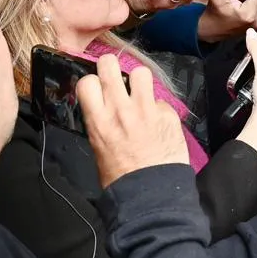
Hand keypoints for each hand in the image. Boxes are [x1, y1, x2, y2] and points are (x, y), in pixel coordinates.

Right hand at [77, 55, 189, 188]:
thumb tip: (104, 110)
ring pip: (141, 72)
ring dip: (139, 81)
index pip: (87, 81)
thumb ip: (101, 123)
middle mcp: (121, 109)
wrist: (151, 193)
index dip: (92, 82)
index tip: (96, 89)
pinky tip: (158, 122)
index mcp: (99, 120)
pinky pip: (161, 100)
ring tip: (140, 94)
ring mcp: (147, 109)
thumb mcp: (99, 149)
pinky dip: (158, 108)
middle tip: (115, 77)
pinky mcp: (168, 114)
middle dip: (111, 67)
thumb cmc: (120, 178)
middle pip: (110, 64)